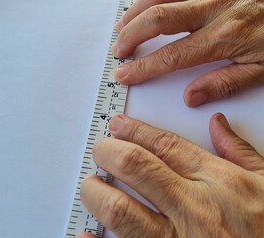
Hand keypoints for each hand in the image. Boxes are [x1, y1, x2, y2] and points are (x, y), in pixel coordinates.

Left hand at [75, 113, 263, 237]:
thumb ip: (239, 152)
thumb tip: (218, 125)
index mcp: (218, 181)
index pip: (164, 145)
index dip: (135, 130)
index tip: (117, 124)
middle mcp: (193, 207)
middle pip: (136, 166)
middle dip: (109, 152)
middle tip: (100, 149)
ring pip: (121, 209)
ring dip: (97, 192)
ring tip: (92, 184)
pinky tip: (85, 235)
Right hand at [112, 0, 263, 106]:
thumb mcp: (261, 68)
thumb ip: (225, 84)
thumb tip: (191, 96)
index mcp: (224, 37)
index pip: (171, 55)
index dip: (143, 67)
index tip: (125, 74)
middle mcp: (214, 9)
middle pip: (158, 20)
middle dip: (132, 36)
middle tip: (119, 50)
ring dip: (136, 12)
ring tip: (123, 27)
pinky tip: (145, 4)